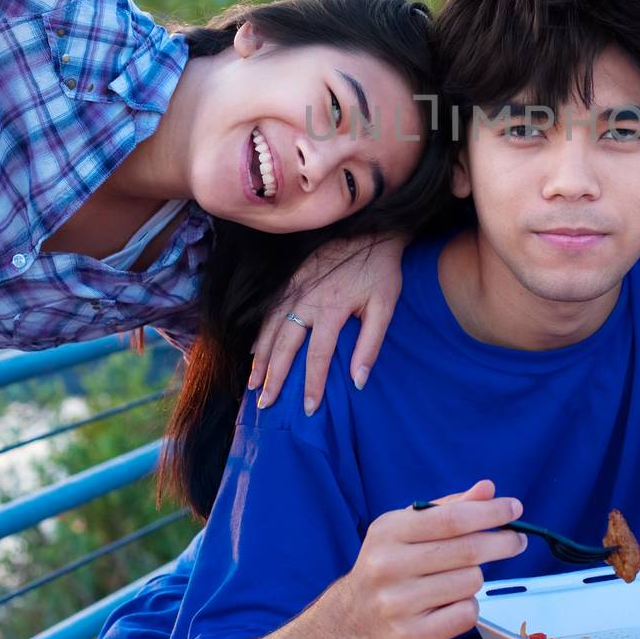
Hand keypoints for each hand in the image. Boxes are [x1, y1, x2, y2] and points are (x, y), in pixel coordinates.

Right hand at [252, 233, 404, 413]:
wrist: (371, 229)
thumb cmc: (382, 271)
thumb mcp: (386, 306)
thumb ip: (371, 344)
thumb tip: (359, 382)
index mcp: (332, 310)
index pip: (317, 357)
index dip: (311, 385)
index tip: (307, 409)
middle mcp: (307, 301)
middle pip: (284, 346)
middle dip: (274, 378)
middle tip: (265, 404)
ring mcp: (295, 289)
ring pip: (270, 330)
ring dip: (260, 359)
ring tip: (253, 385)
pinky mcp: (291, 280)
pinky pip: (269, 312)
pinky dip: (259, 334)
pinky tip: (253, 351)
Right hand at [318, 480, 526, 638]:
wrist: (349, 623)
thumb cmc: (386, 569)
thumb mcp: (405, 530)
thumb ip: (446, 509)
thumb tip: (487, 490)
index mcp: (389, 532)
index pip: (452, 518)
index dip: (490, 512)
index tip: (514, 508)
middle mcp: (389, 565)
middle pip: (468, 550)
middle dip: (502, 542)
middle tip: (517, 540)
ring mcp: (399, 603)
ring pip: (470, 582)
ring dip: (475, 578)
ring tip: (458, 579)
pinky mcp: (412, 635)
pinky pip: (465, 613)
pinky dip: (467, 606)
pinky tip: (448, 604)